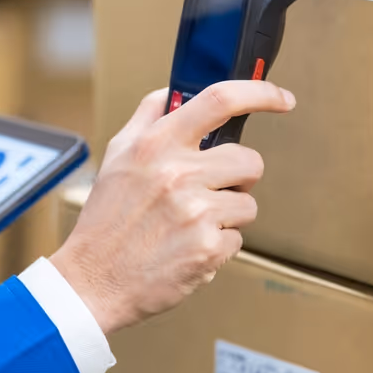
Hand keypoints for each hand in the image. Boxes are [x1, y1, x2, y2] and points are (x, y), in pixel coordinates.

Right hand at [50, 80, 295, 334]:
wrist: (92, 281)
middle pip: (249, 160)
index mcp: (156, 144)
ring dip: (227, 216)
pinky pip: (237, 239)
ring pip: (247, 204)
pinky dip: (217, 246)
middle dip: (240, 176)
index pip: (220, 100)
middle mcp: (177, 174)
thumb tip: (176, 91)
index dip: (260, 93)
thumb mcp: (117, 155)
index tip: (280, 98)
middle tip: (212, 189)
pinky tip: (186, 248)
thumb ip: (148, 117)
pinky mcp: (208, 249)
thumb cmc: (105, 220)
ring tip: (189, 225)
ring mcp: (196, 213)